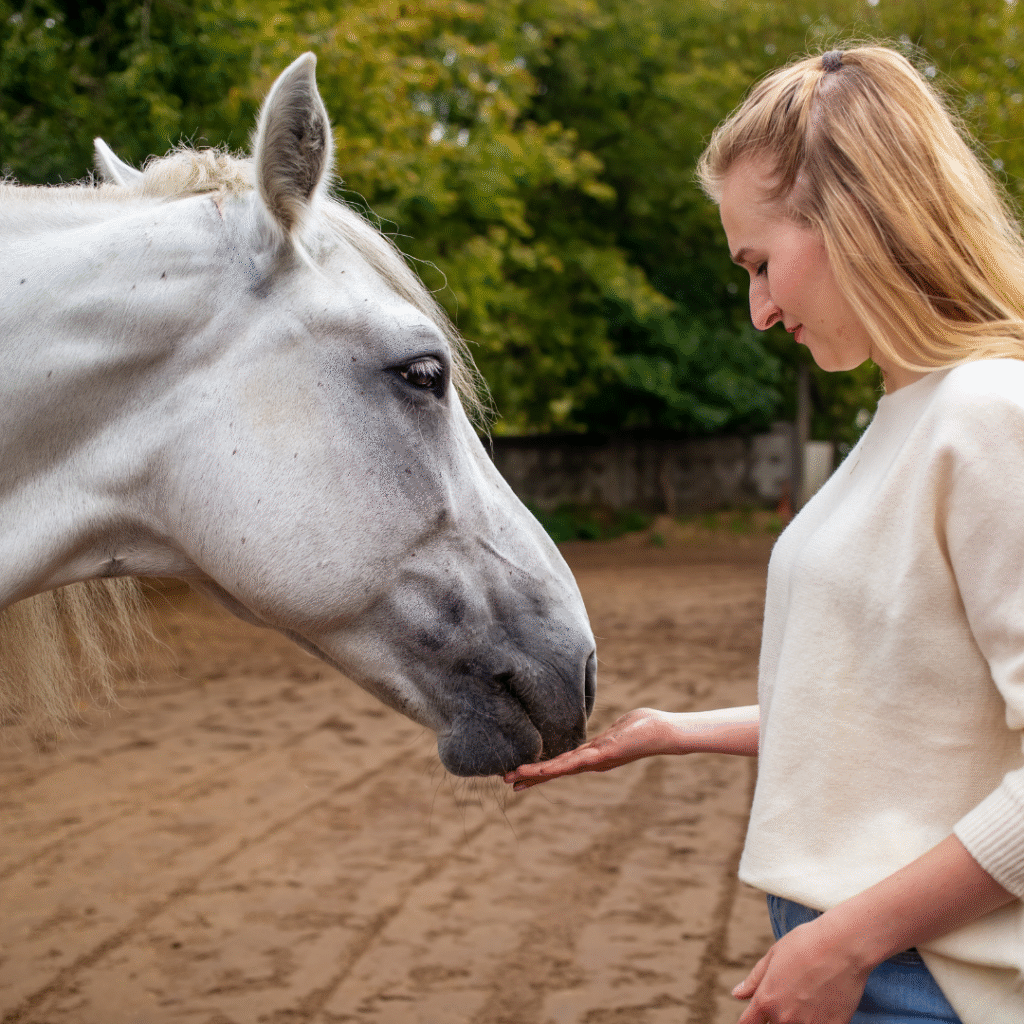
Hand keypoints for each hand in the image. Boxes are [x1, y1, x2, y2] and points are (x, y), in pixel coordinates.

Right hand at [503, 707, 673, 790]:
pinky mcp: (604, 755)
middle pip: (555, 770)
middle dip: (531, 776)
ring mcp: (596, 760)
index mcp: (591, 755)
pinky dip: (560, 766)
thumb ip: (606, 735)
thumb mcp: (617, 730)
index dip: (539, 771)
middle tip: (507, 783)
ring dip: (538, 773)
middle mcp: (590, 762)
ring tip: (516, 777)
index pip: (560, 764)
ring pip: (562, 768)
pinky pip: (577, 761)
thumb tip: (605, 734)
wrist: (663, 732)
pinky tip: (546, 769)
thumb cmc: (642, 727)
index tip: (518, 776)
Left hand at [733, 915, 870, 1023]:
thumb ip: (755, 979)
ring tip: (808, 999)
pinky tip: (823, 1007)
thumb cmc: (806, 944)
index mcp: (766, 1000)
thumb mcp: (773, 956)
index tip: (755, 1016)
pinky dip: (818, 1021)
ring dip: (797, 1019)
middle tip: (791, 996)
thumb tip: (737, 994)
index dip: (750, 1021)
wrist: (843, 946)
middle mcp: (784, 1018)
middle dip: (775, 1018)